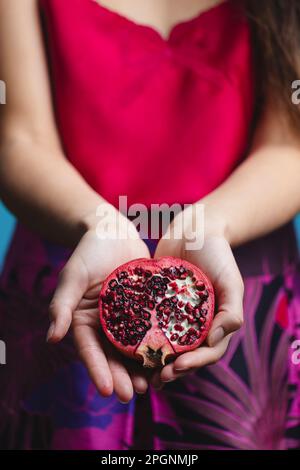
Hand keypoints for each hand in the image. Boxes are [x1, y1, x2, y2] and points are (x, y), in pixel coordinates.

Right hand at [47, 206, 150, 402]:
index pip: (89, 350)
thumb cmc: (89, 251)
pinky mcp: (145, 310)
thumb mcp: (73, 275)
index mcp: (83, 321)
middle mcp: (104, 324)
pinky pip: (152, 330)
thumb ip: (62, 305)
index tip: (106, 391)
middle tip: (133, 394)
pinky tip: (169, 358)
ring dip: (141, 368)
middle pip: (112, 356)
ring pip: (133, 349)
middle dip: (121, 376)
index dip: (97, 371)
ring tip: (152, 384)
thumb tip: (52, 338)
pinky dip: (158, 346)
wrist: (114, 231)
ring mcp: (126, 319)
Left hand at [152, 205, 243, 386]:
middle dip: (172, 369)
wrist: (193, 229)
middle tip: (155, 379)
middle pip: (185, 355)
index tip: (177, 368)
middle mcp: (195, 323)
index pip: (207, 352)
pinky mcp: (157, 304)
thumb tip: (215, 341)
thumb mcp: (231, 280)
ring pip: (165, 345)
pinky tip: (126, 344)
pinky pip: (148, 324)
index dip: (194, 364)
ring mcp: (175, 315)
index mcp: (215, 323)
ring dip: (155, 362)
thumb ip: (231, 311)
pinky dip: (140, 337)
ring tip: (140, 373)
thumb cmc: (216, 253)